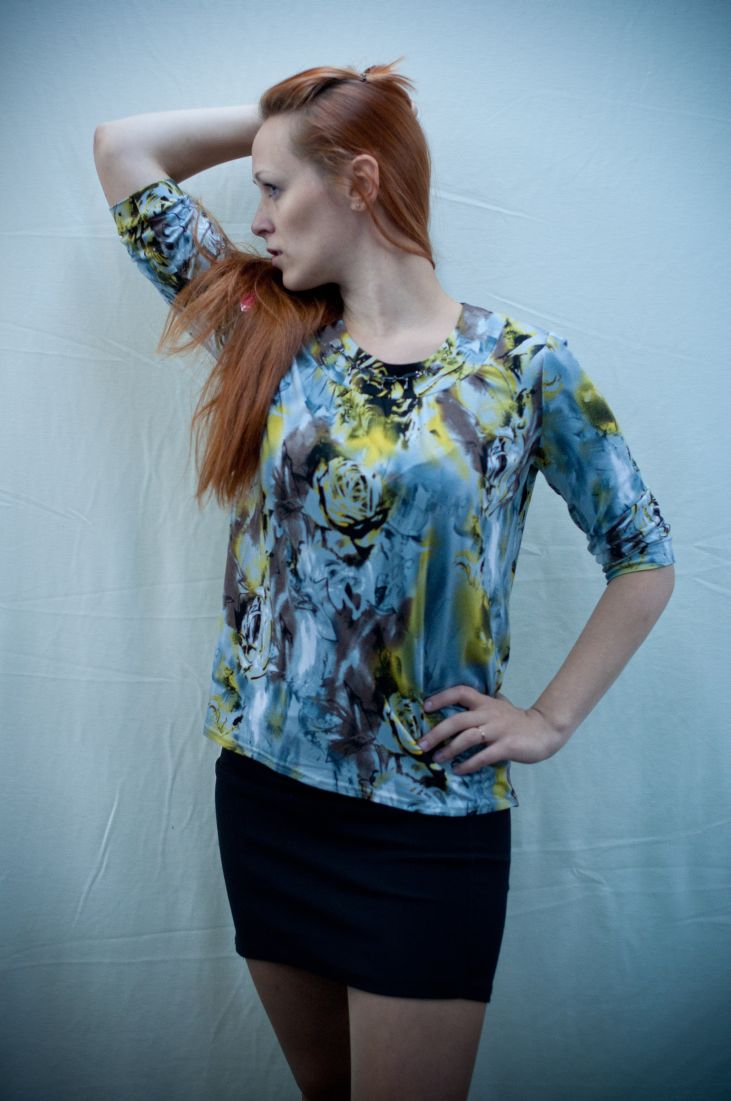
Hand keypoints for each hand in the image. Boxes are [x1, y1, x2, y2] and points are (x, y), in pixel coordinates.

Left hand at [417, 685, 564, 775]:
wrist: (545, 731)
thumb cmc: (519, 721)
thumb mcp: (501, 706)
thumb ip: (486, 702)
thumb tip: (468, 697)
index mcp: (486, 703)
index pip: (461, 692)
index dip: (441, 697)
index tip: (425, 707)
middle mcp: (489, 714)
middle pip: (457, 720)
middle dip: (436, 732)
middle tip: (421, 745)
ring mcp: (498, 730)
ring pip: (467, 738)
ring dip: (449, 749)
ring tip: (438, 759)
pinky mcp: (506, 747)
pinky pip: (483, 756)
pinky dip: (469, 764)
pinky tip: (459, 770)